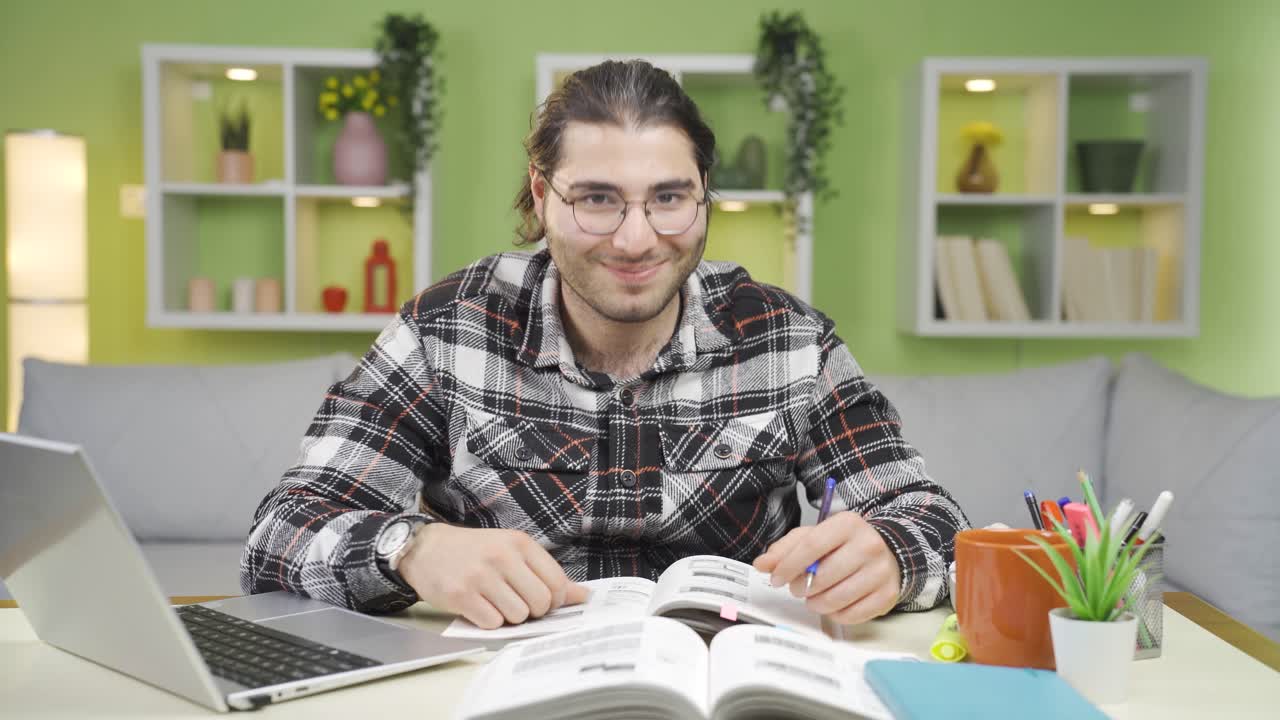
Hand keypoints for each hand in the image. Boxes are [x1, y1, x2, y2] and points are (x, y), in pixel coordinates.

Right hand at [398, 524, 589, 628]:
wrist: (426, 548)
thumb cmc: (475, 551)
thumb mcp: (512, 551)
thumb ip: (546, 573)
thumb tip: (582, 596)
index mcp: (520, 543)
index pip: (557, 582)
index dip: (554, 600)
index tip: (542, 600)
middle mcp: (502, 557)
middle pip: (540, 603)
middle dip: (533, 611)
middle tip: (519, 604)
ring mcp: (481, 576)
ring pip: (517, 615)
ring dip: (510, 617)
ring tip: (496, 603)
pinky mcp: (461, 595)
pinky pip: (492, 623)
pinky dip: (489, 622)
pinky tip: (480, 607)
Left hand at [753, 511, 901, 624]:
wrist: (887, 552)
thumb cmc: (843, 545)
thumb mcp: (814, 536)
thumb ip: (786, 549)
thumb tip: (761, 565)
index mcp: (848, 524)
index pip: (812, 545)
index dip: (789, 565)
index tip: (776, 578)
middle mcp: (869, 545)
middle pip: (823, 576)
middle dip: (801, 587)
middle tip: (796, 588)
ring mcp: (881, 572)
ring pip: (836, 599)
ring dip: (816, 603)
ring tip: (813, 597)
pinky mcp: (887, 596)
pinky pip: (851, 615)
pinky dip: (835, 614)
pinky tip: (833, 603)